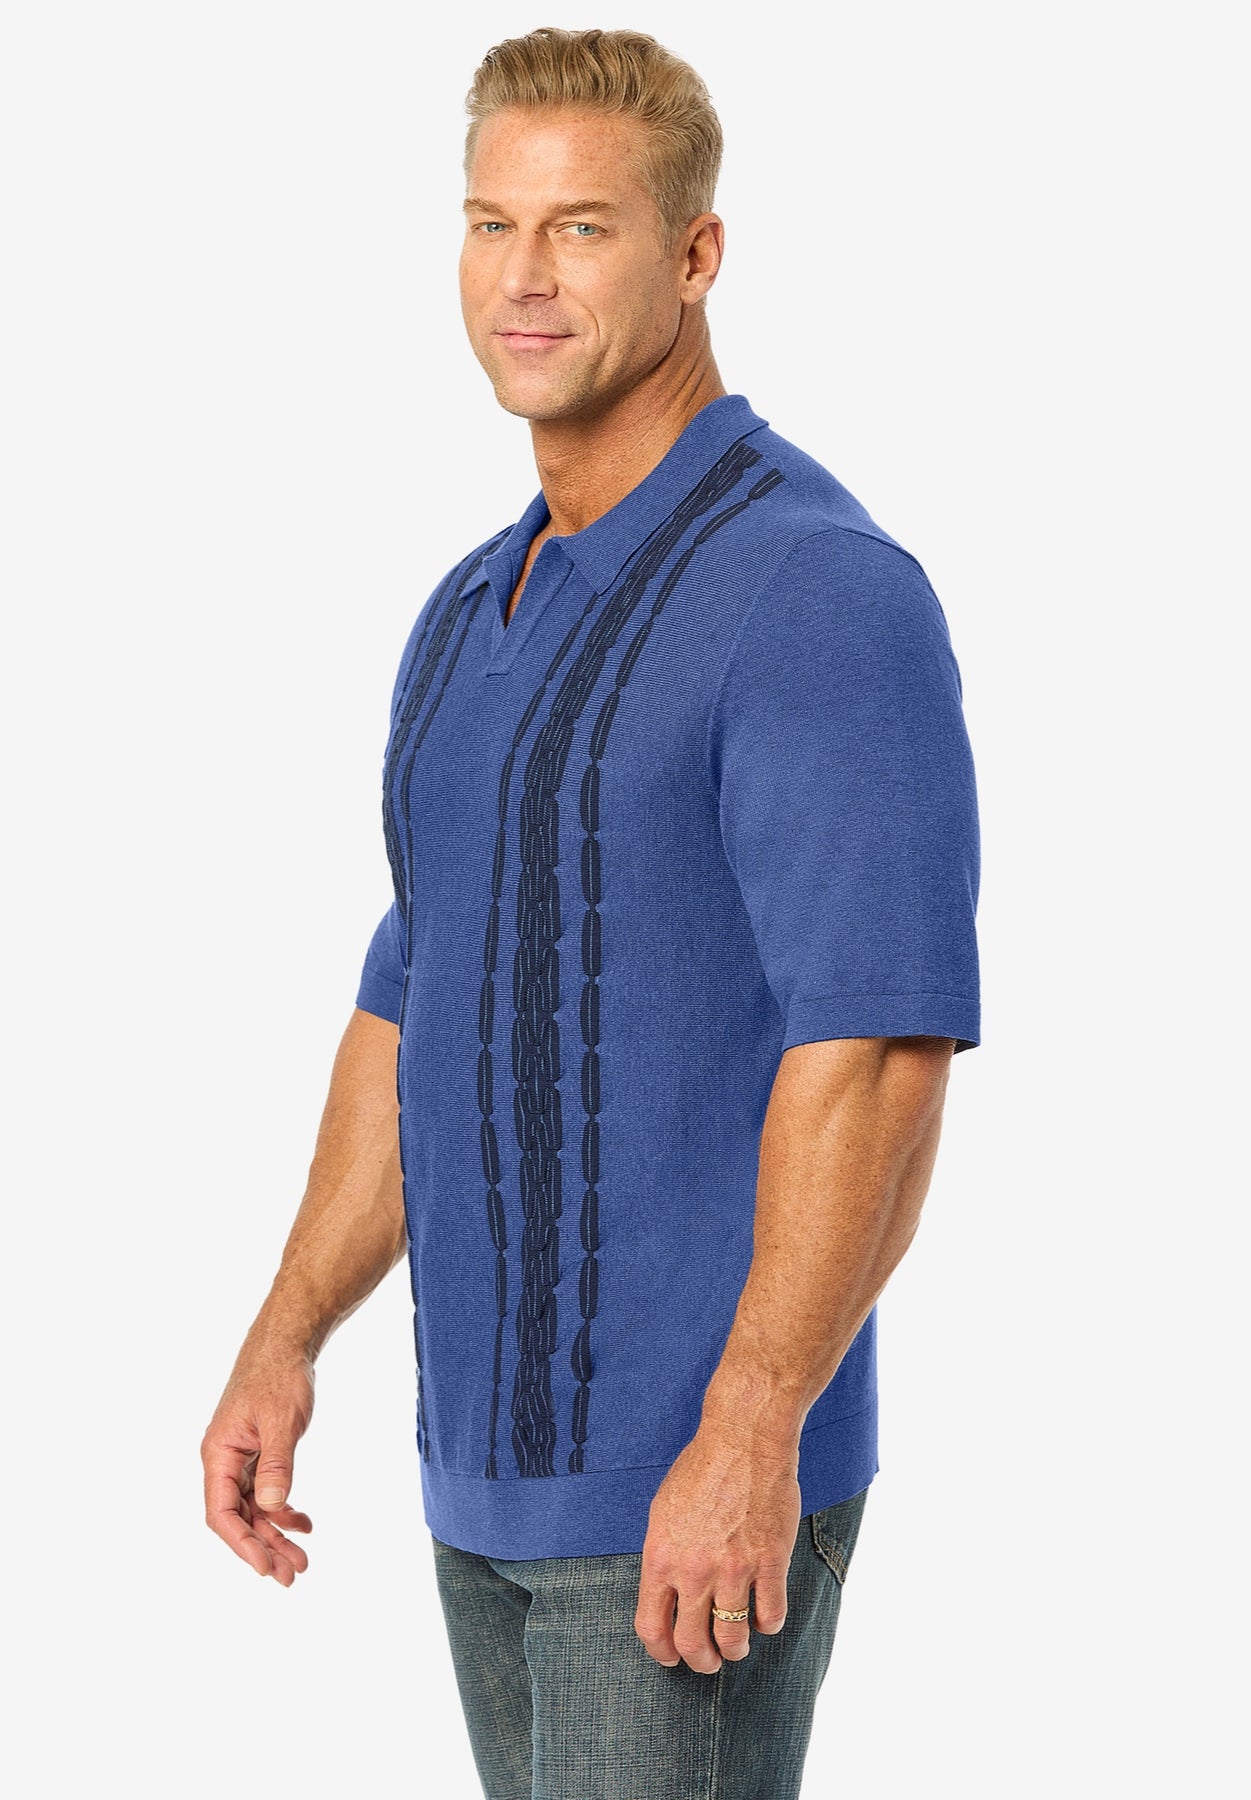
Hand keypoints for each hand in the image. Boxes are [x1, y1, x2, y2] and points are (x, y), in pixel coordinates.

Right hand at [201, 1352, 315, 1585]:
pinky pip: (266, 1491)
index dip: (242, 1545)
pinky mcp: (257, 1453)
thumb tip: (273, 1506)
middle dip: (264, 1547)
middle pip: (239, 1517)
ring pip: (254, 1508)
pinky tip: (304, 1523)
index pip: (222, 1514)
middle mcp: (223, 1460)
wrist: (287, 1343)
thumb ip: (277, 1464)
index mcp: (218, 1454)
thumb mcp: (281, 1421)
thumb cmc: (279, 1376)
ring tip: (304, 1559)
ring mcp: (240, 1458)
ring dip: (276, 1533)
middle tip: (294, 1575)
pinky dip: (284, 1508)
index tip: (267, 1568)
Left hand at [634, 1424, 801, 1672]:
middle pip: (693, 1644)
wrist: (743, 1440)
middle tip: (710, 1661)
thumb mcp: (662, 1513)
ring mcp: (734, 1568)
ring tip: (738, 1644)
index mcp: (660, 1557)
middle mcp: (694, 1570)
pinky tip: (765, 1614)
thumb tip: (664, 1596)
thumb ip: (663, 1558)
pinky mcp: (770, 1562)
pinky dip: (768, 1624)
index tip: (672, 1658)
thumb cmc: (701, 1470)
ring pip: (734, 1638)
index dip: (662, 1653)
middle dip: (702, 1662)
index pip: (651, 1628)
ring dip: (736, 1649)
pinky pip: (771, 1616)